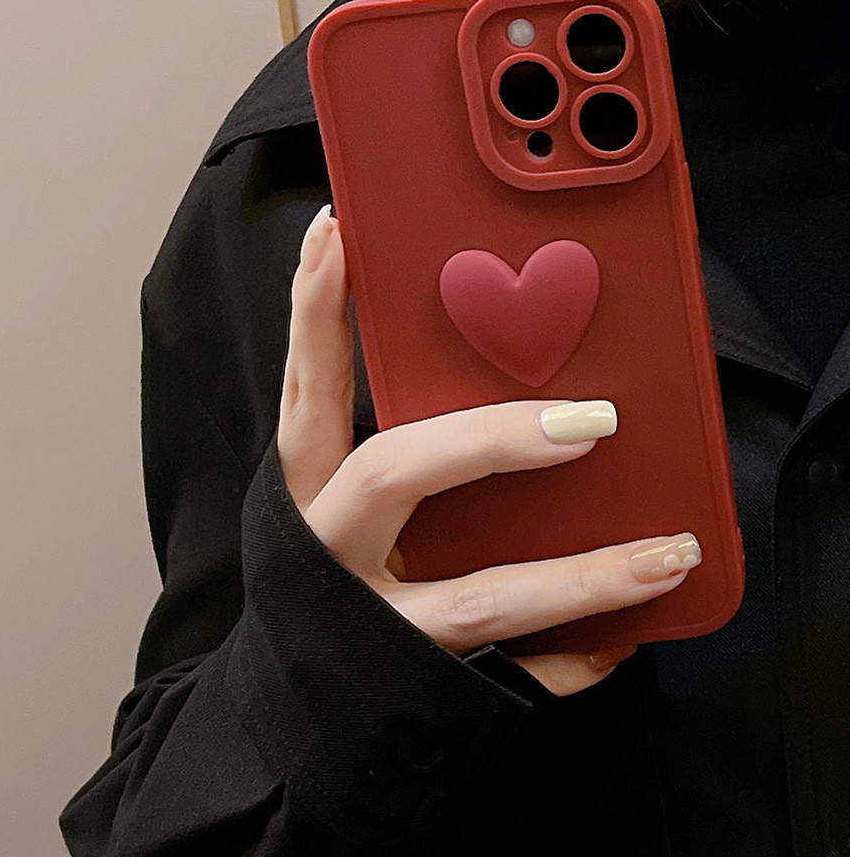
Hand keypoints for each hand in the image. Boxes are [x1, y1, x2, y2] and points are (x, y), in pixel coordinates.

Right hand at [277, 205, 701, 695]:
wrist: (288, 719)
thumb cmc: (320, 589)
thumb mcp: (333, 507)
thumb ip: (385, 446)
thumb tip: (485, 369)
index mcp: (305, 494)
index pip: (308, 389)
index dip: (315, 313)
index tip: (337, 233)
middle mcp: (328, 553)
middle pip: (393, 475)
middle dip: (488, 438)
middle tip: (588, 418)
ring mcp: (375, 627)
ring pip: (479, 600)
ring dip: (579, 577)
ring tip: (664, 552)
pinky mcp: (419, 688)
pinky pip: (506, 676)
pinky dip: (568, 661)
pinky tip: (620, 641)